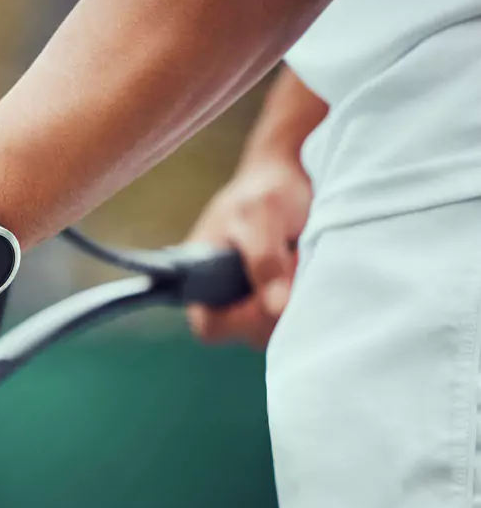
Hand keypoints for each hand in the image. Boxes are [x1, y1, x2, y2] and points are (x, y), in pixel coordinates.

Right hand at [185, 159, 310, 347]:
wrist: (289, 174)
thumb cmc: (265, 190)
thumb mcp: (262, 217)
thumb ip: (264, 261)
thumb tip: (275, 307)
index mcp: (201, 278)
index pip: (210, 326)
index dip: (239, 321)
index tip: (269, 297)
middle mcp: (224, 295)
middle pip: (248, 333)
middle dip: (276, 309)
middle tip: (293, 265)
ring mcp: (252, 299)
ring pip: (275, 327)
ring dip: (295, 303)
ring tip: (299, 259)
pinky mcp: (279, 296)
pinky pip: (292, 315)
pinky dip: (306, 298)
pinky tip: (307, 267)